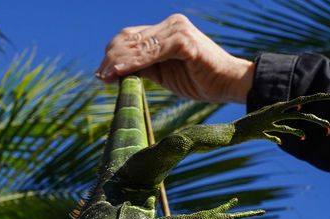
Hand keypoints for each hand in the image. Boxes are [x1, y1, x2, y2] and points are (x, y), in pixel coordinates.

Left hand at [96, 13, 253, 103]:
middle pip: (130, 38)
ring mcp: (178, 30)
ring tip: (105, 76)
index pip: (131, 37)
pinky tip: (119, 72)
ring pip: (138, 45)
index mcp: (167, 29)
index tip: (101, 73)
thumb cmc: (201, 80)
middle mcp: (172, 24)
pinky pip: (151, 53)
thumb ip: (144, 67)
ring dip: (118, 61)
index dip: (113, 53)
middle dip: (111, 58)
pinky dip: (133, 63)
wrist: (230, 83)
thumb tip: (116, 71)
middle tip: (99, 76)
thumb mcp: (165, 74)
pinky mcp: (184, 42)